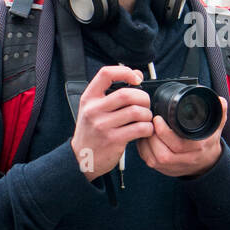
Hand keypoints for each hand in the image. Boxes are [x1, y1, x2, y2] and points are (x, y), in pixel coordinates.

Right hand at [70, 65, 153, 180]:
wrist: (81, 158)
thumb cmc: (91, 131)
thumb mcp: (94, 108)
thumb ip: (112, 91)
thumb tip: (137, 74)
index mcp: (89, 98)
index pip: (106, 74)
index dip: (125, 72)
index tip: (136, 79)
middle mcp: (94, 110)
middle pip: (126, 94)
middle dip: (143, 97)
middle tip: (145, 104)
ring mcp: (103, 126)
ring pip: (136, 112)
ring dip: (147, 114)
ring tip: (146, 118)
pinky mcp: (113, 140)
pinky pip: (139, 129)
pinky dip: (148, 128)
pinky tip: (145, 130)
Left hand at [136, 96, 226, 178]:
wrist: (207, 163)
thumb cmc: (208, 142)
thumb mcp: (215, 126)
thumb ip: (219, 112)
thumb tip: (220, 100)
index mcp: (198, 148)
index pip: (178, 145)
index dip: (164, 133)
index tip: (157, 119)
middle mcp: (185, 160)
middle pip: (162, 154)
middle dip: (151, 137)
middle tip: (148, 122)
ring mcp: (174, 168)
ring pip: (153, 159)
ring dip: (146, 143)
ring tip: (145, 128)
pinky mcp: (164, 171)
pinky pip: (149, 161)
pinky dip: (143, 149)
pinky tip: (144, 138)